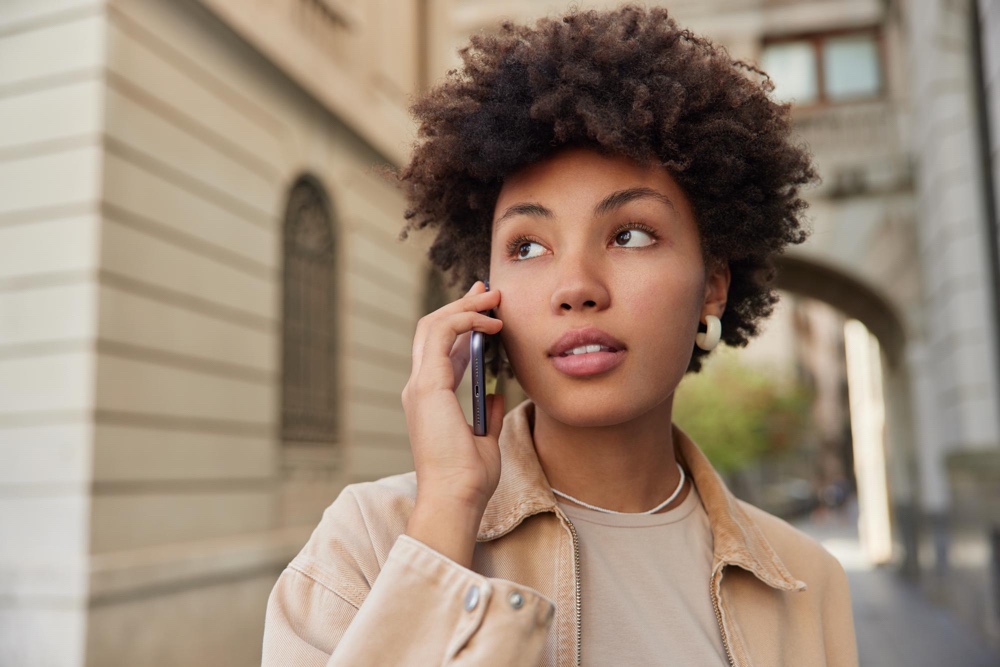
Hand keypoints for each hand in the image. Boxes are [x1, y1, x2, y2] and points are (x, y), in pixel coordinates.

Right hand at [402, 281, 505, 546]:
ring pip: (434, 326)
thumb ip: (487, 413)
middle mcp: (419, 388)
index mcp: (430, 399)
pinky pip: (442, 336)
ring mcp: (420, 386)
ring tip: (493, 298)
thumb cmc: (469, 479)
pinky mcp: (428, 387)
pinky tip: (490, 323)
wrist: (454, 499)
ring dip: (464, 307)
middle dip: (462, 305)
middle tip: (489, 290)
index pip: (441, 349)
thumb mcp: (485, 439)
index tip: (487, 310)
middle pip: (433, 330)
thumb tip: (497, 393)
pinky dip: (465, 321)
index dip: (462, 324)